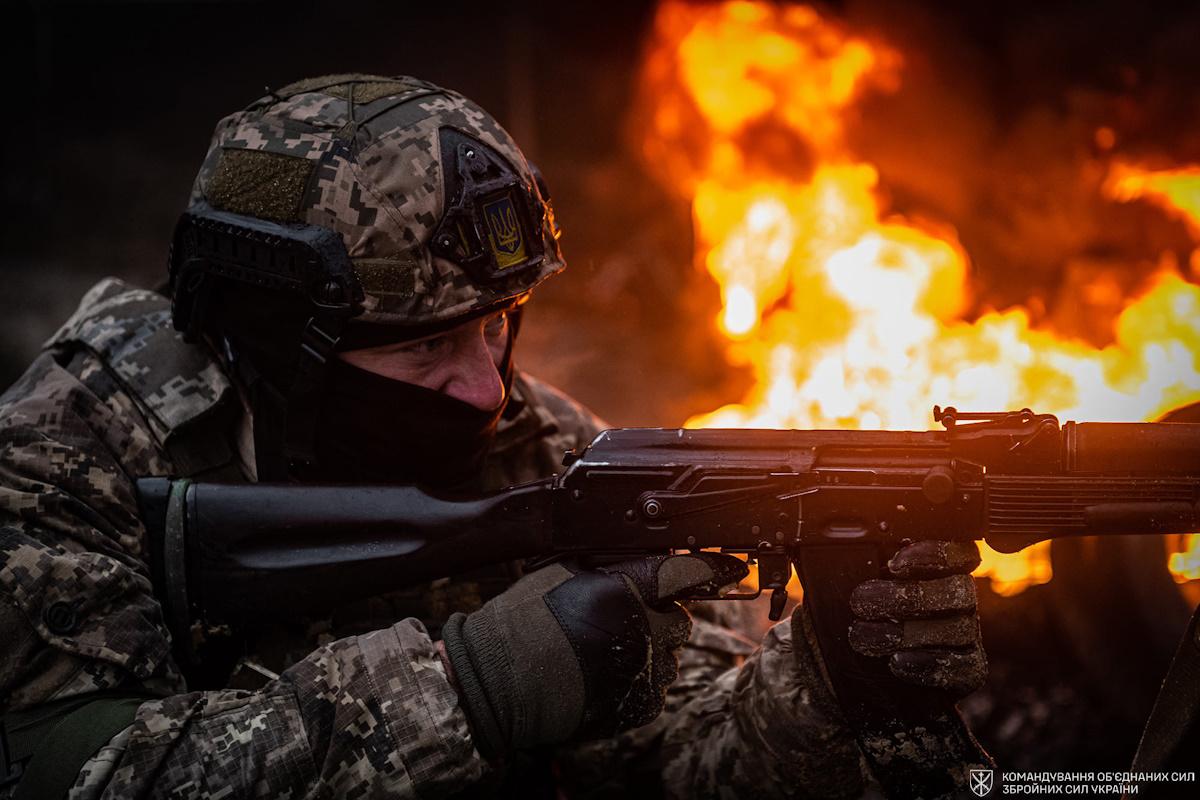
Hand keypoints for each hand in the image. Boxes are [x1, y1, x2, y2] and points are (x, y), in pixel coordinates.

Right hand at [441, 552, 747, 756]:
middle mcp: (639, 633)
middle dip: (658, 615)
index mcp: (620, 592)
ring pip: (670, 654)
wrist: (497, 682)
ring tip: (603, 649)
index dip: (713, 568)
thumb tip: (650, 553)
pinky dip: (639, 677)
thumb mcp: (561, 571)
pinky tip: (603, 671)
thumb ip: (611, 562)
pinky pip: (656, 685)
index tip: (733, 568)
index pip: (683, 574)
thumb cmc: (521, 621)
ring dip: (650, 648)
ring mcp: (640, 673)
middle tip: (618, 617)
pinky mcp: (637, 705)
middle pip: (679, 618)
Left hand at [847, 540, 986, 696]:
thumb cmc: (854, 615)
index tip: (895, 563)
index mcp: (938, 569)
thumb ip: (858, 567)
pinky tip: (896, 663)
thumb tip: (837, 553)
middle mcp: (958, 600)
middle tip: (859, 602)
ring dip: (907, 633)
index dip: (937, 554)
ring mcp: (966, 636)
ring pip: (958, 628)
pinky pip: (963, 666)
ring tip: (862, 637)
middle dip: (908, 596)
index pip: (960, 553)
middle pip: (959, 589)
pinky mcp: (968, 671)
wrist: (846, 669)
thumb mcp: (849, 587)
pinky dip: (927, 665)